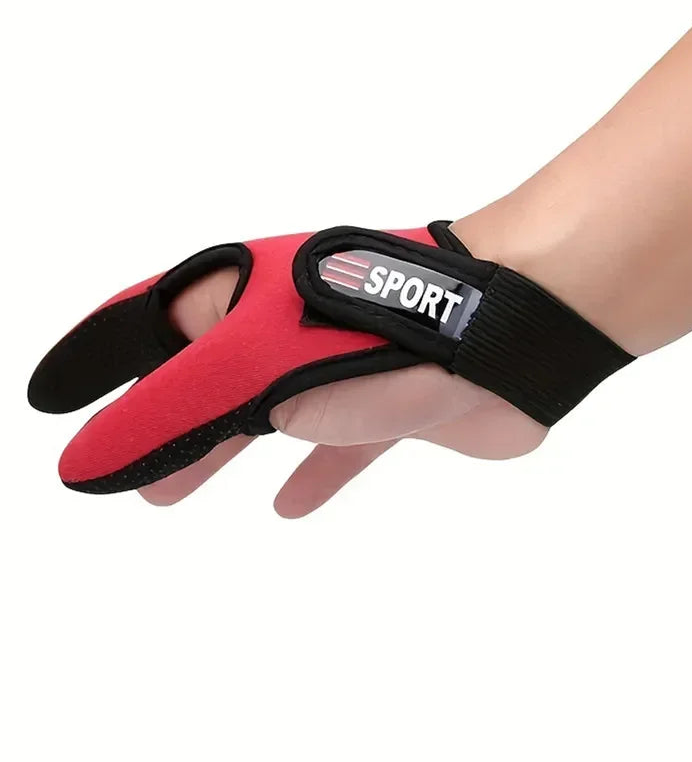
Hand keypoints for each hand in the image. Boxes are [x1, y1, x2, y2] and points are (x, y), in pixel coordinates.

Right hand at [138, 264, 547, 515]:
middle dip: (159, 426)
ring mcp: (345, 369)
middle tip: (120, 473)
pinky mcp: (393, 407)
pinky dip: (312, 475)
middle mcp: (294, 329)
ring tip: (170, 497)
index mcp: (254, 301)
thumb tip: (107, 451)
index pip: (157, 326)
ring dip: (217, 454)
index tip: (62, 395)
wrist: (512, 328)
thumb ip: (189, 407)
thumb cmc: (388, 325)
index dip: (105, 358)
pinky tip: (289, 507)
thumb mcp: (270, 366)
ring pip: (261, 416)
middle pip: (205, 379)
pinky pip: (339, 444)